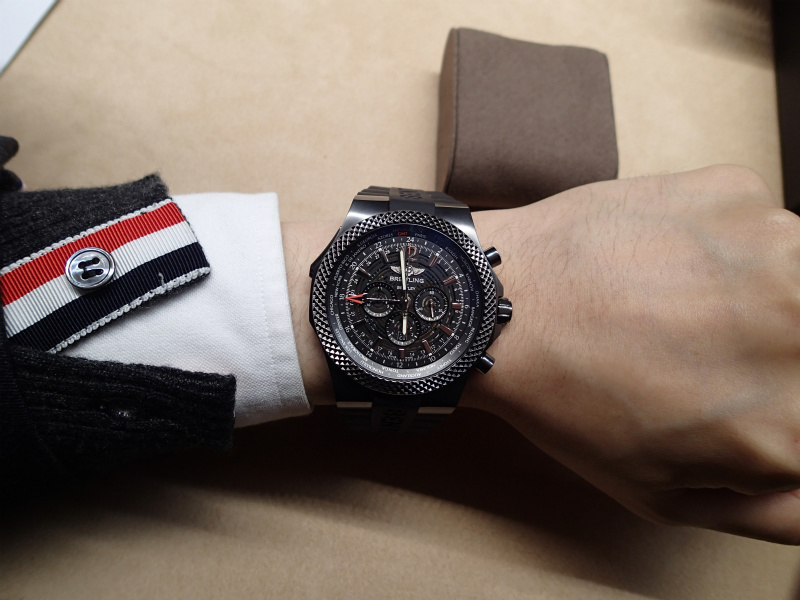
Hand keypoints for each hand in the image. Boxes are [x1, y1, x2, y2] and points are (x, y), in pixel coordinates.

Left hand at [466, 165, 799, 543]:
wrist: (503, 308)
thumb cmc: (571, 405)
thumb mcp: (666, 498)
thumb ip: (774, 513)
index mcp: (793, 425)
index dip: (769, 403)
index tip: (731, 391)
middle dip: (770, 352)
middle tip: (701, 349)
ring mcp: (779, 250)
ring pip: (793, 281)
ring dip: (757, 294)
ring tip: (678, 305)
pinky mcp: (738, 192)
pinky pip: (757, 226)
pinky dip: (722, 244)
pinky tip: (662, 263)